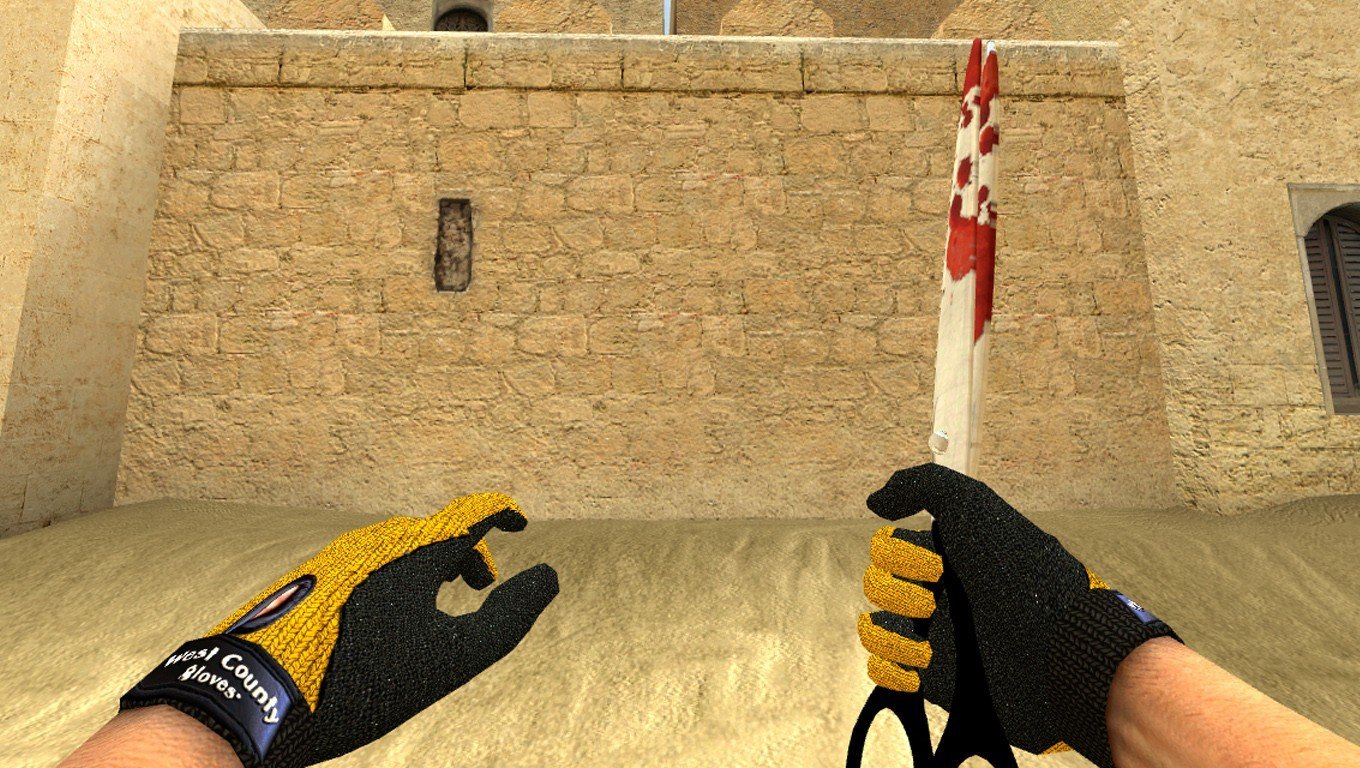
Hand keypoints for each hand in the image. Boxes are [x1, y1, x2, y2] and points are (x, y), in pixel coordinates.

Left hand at [121, 493, 559, 767]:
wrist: (256, 696)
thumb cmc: (364, 680)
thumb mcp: (452, 657)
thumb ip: (509, 616)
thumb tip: (547, 576)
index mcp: (417, 551)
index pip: (472, 512)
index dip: (502, 512)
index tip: (519, 520)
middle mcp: (376, 542)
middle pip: (435, 531)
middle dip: (466, 552)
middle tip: (481, 585)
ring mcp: (337, 558)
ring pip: (398, 547)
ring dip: (428, 566)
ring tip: (435, 601)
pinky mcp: (309, 579)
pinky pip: (366, 563)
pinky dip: (393, 577)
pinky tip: (383, 616)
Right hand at [858, 463, 1179, 767]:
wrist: (1058, 649)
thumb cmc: (1019, 572)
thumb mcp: (973, 503)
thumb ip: (920, 485)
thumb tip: (874, 502)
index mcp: (952, 555)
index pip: (888, 546)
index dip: (901, 553)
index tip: (938, 562)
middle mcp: (944, 593)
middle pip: (877, 584)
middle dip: (900, 591)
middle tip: (936, 599)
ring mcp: (940, 638)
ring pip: (876, 628)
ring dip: (894, 632)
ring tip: (930, 642)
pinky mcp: (937, 681)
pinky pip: (884, 671)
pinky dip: (892, 666)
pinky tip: (920, 664)